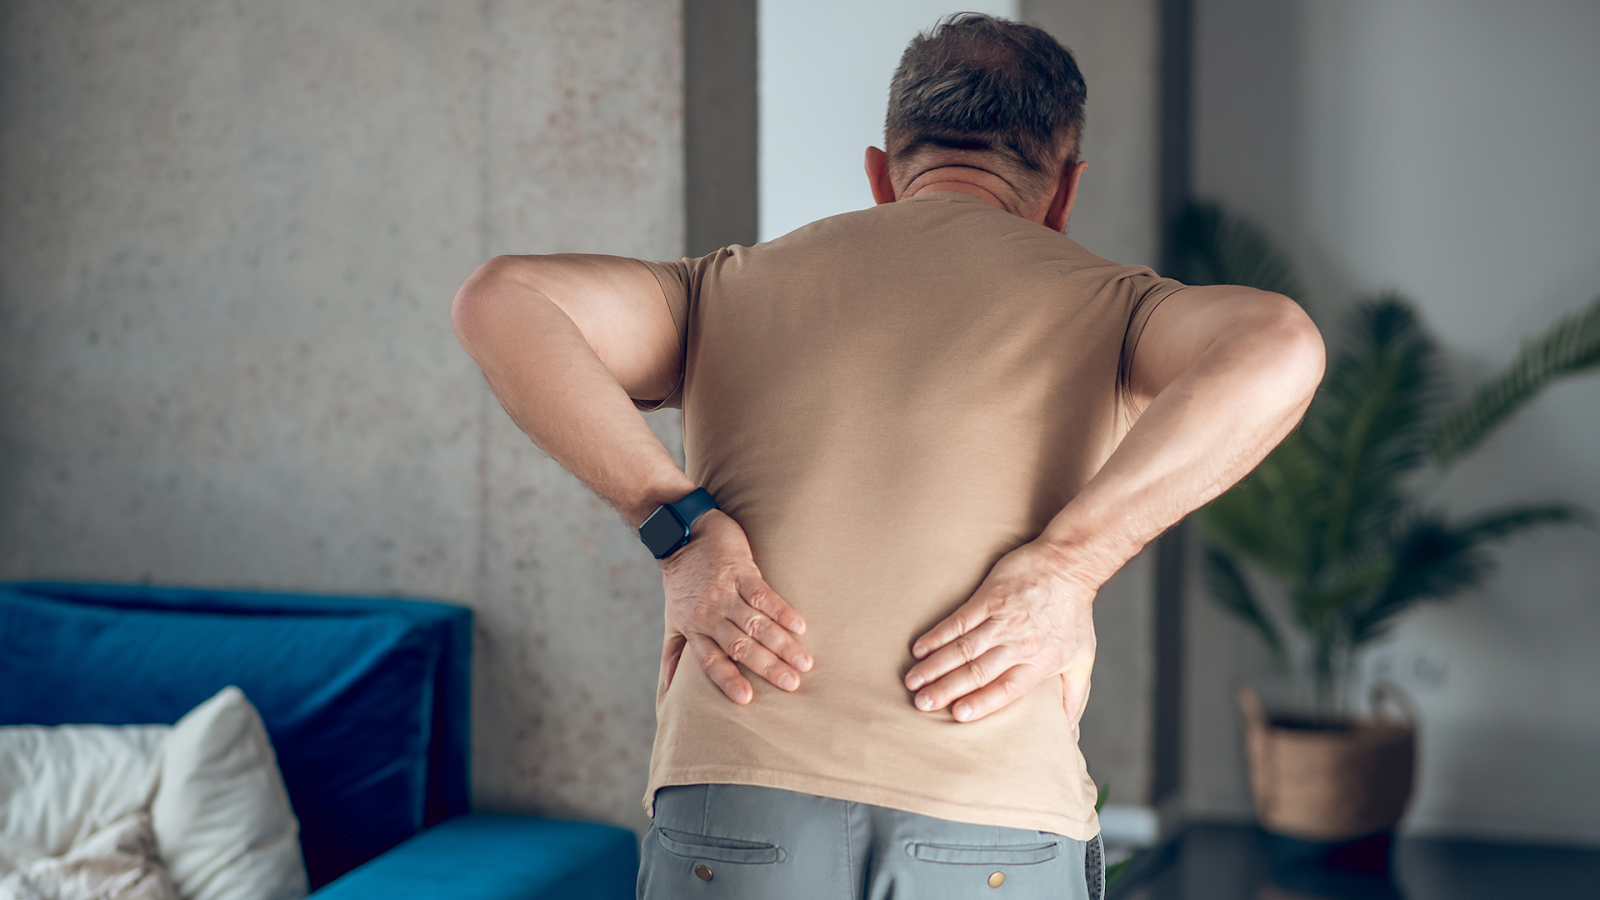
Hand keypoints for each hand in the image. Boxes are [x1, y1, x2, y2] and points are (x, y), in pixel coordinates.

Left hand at [659, 510, 812, 703]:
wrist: (682, 534)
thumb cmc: (682, 582)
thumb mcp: (673, 619)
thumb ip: (674, 654)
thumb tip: (668, 689)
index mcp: (694, 629)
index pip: (711, 660)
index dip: (727, 680)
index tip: (747, 699)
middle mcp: (709, 614)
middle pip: (740, 646)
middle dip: (767, 667)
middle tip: (791, 684)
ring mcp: (725, 592)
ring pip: (756, 624)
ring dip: (782, 644)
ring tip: (804, 662)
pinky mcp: (739, 570)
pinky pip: (763, 594)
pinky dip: (782, 610)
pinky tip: (800, 626)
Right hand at [904, 541, 1097, 722]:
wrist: (1069, 564)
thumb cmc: (1075, 613)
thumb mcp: (1083, 658)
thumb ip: (1075, 696)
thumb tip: (1068, 732)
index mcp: (1040, 662)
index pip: (1007, 688)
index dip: (982, 702)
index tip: (958, 715)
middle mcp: (1020, 644)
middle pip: (978, 671)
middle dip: (946, 689)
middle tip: (921, 704)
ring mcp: (1003, 619)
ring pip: (964, 648)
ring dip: (935, 666)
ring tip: (912, 681)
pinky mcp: (990, 597)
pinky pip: (959, 620)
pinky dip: (938, 635)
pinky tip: (919, 648)